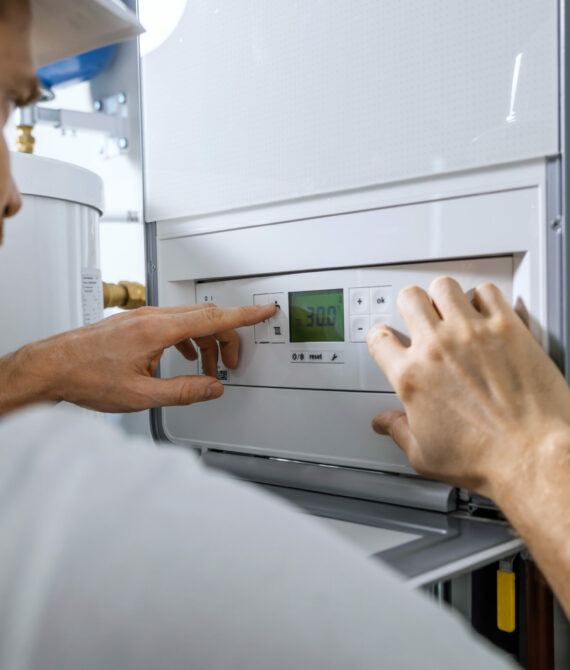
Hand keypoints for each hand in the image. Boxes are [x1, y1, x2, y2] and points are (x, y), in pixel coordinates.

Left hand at [0, 302, 275, 413]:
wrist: (52, 367)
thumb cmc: (86, 377)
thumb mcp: (141, 396)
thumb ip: (184, 391)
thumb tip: (213, 387)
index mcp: (158, 330)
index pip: (212, 318)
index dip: (244, 316)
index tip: (264, 310)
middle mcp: (152, 317)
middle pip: (205, 318)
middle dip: (226, 338)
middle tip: (232, 362)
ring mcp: (143, 317)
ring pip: (189, 320)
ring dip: (205, 341)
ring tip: (206, 367)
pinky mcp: (135, 322)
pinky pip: (173, 323)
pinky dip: (188, 338)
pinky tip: (182, 356)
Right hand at [366, 276, 569, 498]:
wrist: (532, 456)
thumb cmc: (484, 458)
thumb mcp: (425, 455)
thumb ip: (399, 431)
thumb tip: (385, 424)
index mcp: (411, 377)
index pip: (379, 338)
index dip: (381, 337)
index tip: (389, 339)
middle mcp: (437, 348)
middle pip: (410, 299)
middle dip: (411, 306)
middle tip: (420, 315)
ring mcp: (471, 334)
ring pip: (444, 286)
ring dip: (445, 296)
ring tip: (452, 308)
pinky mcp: (507, 328)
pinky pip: (486, 291)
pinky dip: (483, 297)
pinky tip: (485, 312)